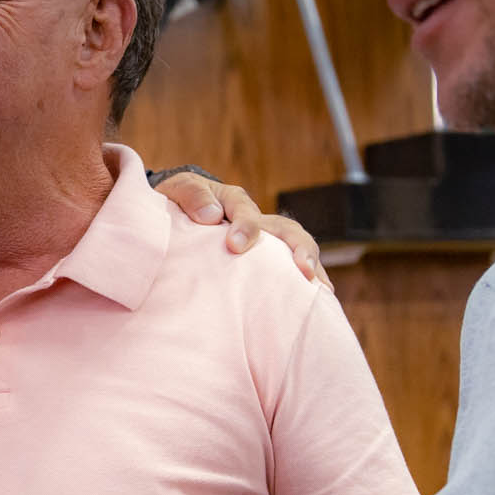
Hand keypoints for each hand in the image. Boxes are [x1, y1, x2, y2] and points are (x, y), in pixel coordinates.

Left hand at [152, 171, 322, 280]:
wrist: (172, 216)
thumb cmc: (175, 204)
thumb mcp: (176, 191)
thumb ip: (191, 197)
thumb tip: (212, 216)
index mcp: (232, 201)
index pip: (245, 210)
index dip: (245, 226)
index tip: (235, 245)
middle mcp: (254, 220)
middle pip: (286, 229)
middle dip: (298, 248)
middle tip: (304, 270)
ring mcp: (262, 243)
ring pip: (295, 249)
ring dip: (311, 266)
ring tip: (321, 290)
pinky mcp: (262, 263)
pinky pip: (287, 271)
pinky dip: (304, 284)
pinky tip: (314, 303)